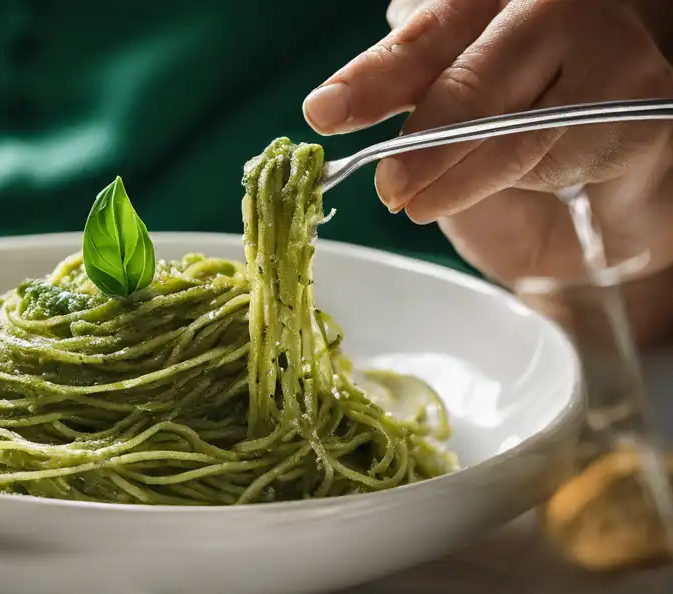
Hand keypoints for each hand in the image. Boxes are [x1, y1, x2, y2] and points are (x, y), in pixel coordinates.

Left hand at [303, 1, 672, 306]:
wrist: (605, 168)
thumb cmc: (516, 125)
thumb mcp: (447, 106)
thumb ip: (407, 95)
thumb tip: (330, 104)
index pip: (427, 33)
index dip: (373, 77)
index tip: (323, 111)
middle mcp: (551, 5)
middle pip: (472, 78)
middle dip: (421, 142)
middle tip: (387, 187)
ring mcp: (604, 43)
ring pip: (516, 128)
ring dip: (461, 177)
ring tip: (420, 204)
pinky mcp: (639, 97)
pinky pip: (565, 152)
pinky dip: (532, 179)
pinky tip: (525, 183)